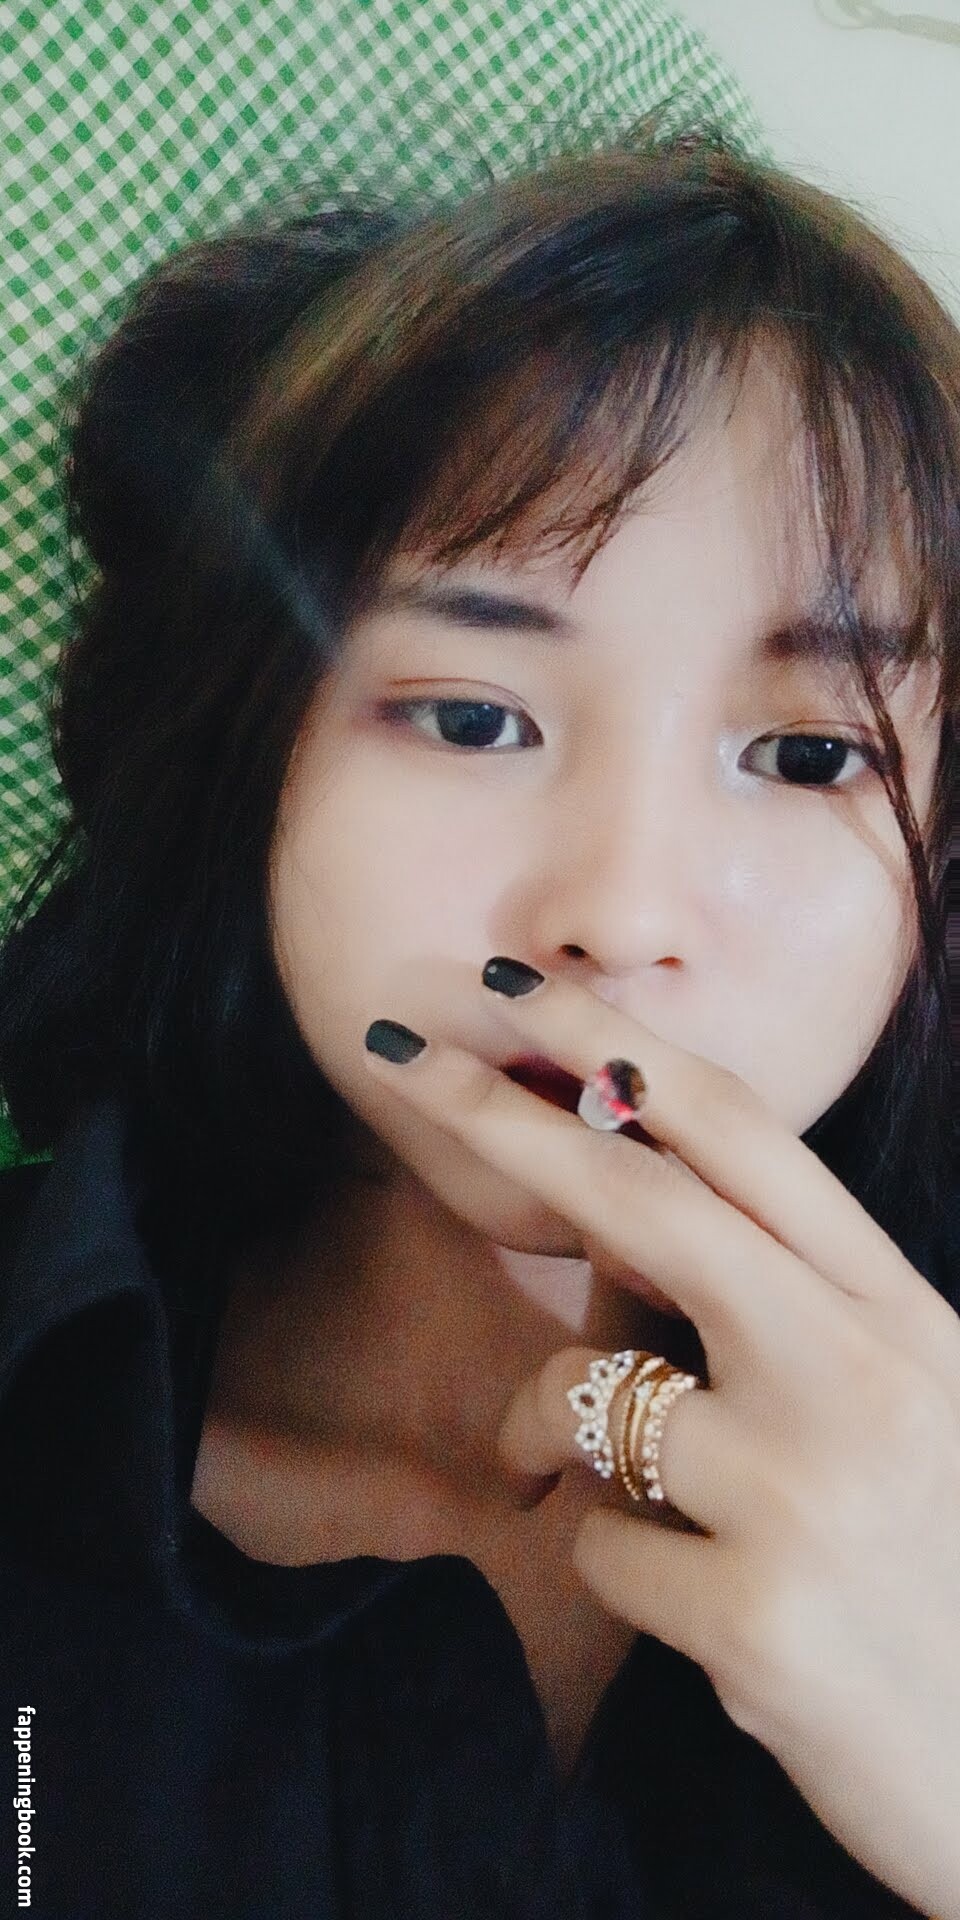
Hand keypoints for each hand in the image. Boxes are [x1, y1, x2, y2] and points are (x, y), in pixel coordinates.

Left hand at [363, 964, 959, 1919]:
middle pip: (643, 1203)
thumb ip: (795, 1313)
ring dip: (553, 1431)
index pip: (748, 1139)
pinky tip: (707, 1612)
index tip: (523, 991)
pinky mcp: (756, 1621)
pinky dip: (620, 1571)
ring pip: (584, 1399)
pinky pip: (598, 1555)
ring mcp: (807, 1495)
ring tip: (618, 1489)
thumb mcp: (916, 1408)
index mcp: (903, 1315)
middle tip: (403, 1058)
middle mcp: (861, 1377)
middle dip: (507, 1118)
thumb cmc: (957, 1575)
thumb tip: (619, 1227)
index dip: (624, 1050)